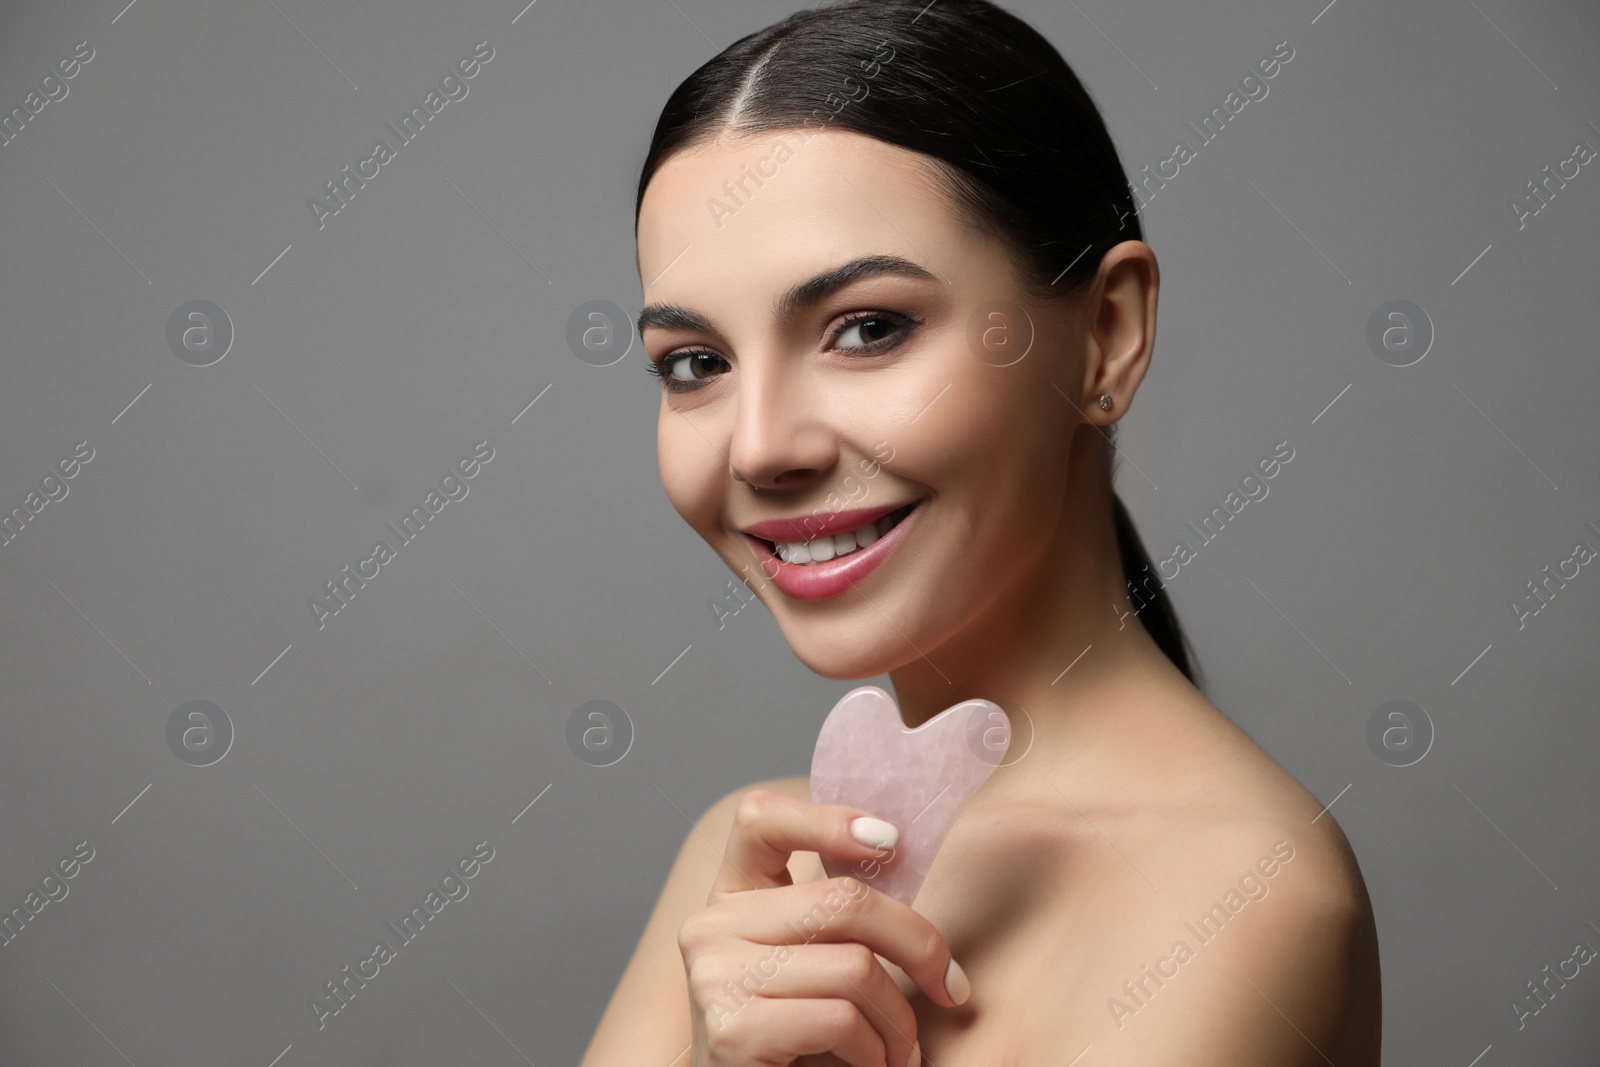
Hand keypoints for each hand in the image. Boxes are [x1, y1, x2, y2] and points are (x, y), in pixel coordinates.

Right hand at [679, 788, 969, 1065]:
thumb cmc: (795, 1042)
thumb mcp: (809, 963)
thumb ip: (833, 916)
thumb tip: (901, 854)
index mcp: (730, 897)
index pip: (759, 818)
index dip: (829, 819)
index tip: (892, 842)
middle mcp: (710, 927)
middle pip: (844, 899)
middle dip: (918, 946)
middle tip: (950, 987)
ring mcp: (715, 976)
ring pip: (856, 967)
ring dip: (900, 1022)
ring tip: (900, 1051)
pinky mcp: (733, 1029)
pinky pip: (842, 1020)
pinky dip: (876, 1053)